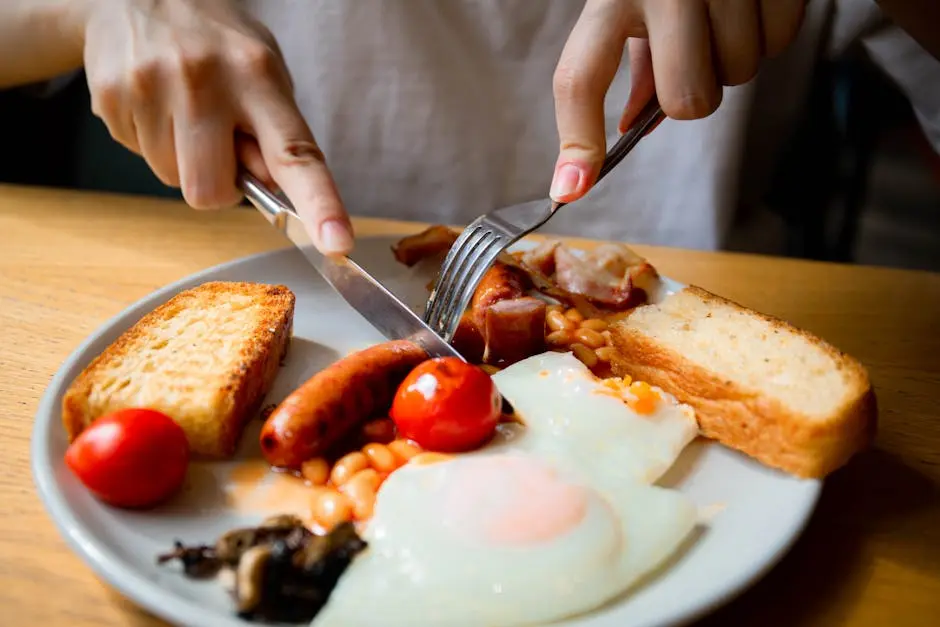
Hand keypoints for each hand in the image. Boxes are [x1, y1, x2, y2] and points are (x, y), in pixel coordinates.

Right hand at [81, 0, 353, 253]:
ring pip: (174, 180)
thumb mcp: (264, 72)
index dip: (319, 205)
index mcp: (257, 75)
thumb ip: (276, 134)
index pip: (295, 154)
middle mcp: (204, 80)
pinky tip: (156, 104)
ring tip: (182, 111)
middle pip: (212, 191)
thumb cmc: (217, 44)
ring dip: (183, 159)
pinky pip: (139, 156)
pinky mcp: (111, 95)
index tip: (336, 243)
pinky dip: (152, 141)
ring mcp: (152, 86)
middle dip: (218, 184)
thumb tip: (275, 192)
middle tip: (217, 144)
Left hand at [550, 0, 805, 203]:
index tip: (570, 189)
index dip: (577, 141)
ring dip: (737, 57)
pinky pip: (780, 41)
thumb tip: (633, 130)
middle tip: (698, 54)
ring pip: (738, 75)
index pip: (580, 79)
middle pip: (686, 101)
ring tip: (727, 10)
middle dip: (696, 94)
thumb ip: (638, 64)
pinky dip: (772, 31)